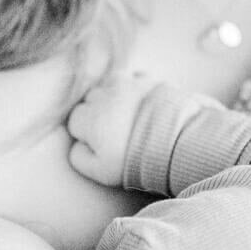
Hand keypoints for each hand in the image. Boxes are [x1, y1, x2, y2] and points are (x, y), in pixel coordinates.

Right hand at [68, 72, 156, 186]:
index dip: (86, 134)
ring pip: (109, 84)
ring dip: (113, 95)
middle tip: (114, 131)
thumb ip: (79, 157)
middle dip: (97, 112)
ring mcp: (125, 84)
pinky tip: (142, 102)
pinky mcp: (147, 79)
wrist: (175, 142)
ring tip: (126, 113)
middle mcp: (103, 96)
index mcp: (88, 118)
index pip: (75, 121)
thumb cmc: (135, 160)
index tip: (100, 144)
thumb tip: (75, 145)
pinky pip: (134, 78)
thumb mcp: (100, 171)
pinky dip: (134, 87)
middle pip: (90, 100)